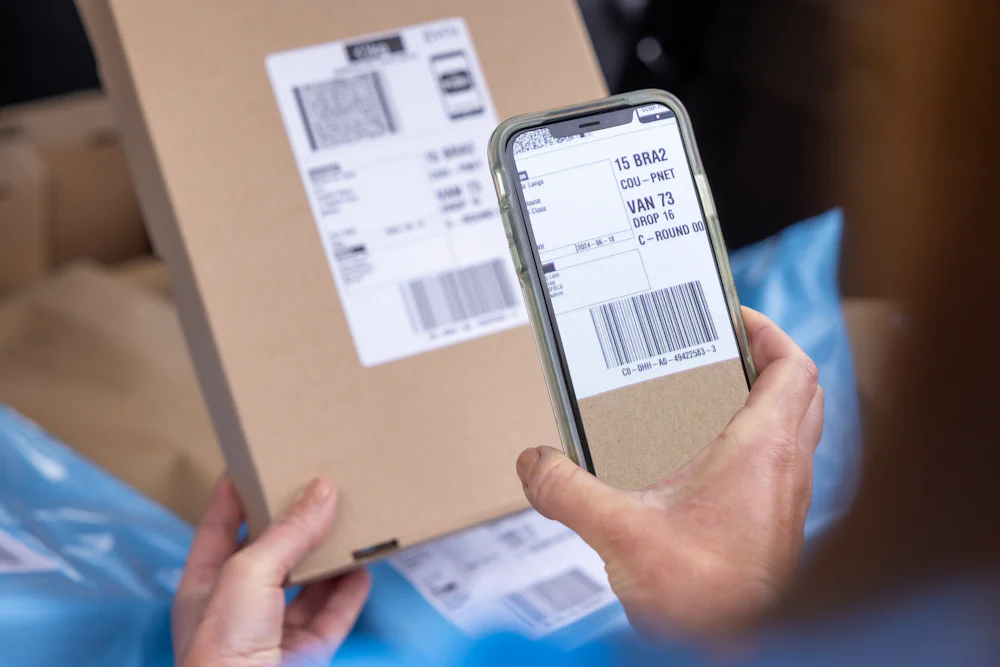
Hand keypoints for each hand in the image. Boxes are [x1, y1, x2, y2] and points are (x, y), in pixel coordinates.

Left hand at [172, 477, 370, 666]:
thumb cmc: (221, 656)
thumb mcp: (248, 576)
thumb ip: (286, 534)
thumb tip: (321, 491)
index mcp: (205, 586)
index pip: (220, 526)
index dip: (236, 492)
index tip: (258, 459)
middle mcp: (237, 608)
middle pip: (269, 553)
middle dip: (294, 522)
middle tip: (319, 485)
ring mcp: (272, 634)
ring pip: (306, 584)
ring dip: (328, 555)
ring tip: (350, 520)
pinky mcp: (306, 655)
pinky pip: (332, 615)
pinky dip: (350, 592)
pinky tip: (364, 568)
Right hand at [516, 307, 822, 638]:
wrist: (734, 654)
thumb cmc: (706, 603)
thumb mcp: (619, 534)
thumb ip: (567, 491)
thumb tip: (535, 463)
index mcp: (763, 453)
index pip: (792, 367)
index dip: (768, 332)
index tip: (734, 317)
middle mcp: (786, 471)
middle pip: (800, 390)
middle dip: (766, 359)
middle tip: (721, 349)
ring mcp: (786, 500)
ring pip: (795, 427)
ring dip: (763, 401)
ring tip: (707, 395)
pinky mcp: (775, 526)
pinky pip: (778, 463)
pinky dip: (752, 444)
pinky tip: (699, 461)